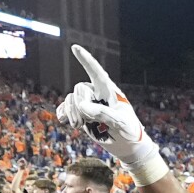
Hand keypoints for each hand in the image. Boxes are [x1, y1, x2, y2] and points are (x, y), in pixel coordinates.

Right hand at [57, 46, 162, 174]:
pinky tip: (63, 120)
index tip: (75, 47)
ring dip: (71, 112)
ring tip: (78, 126)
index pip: (97, 72)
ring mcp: (89, 104)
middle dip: (79, 105)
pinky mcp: (83, 114)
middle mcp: (98, 94)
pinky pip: (66, 108)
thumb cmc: (129, 131)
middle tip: (85, 121)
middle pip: (80, 89)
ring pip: (71, 98)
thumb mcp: (120, 123)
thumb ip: (103, 113)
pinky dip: (64, 113)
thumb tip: (83, 106)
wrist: (127, 145)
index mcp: (110, 91)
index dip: (86, 60)